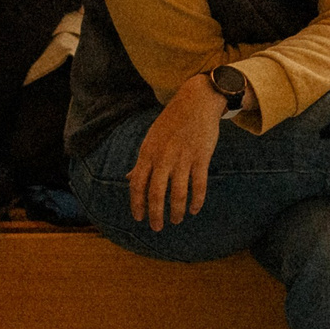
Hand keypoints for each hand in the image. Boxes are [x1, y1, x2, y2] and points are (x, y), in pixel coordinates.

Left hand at [127, 75, 227, 230]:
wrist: (196, 101)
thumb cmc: (171, 121)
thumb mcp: (151, 139)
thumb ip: (141, 161)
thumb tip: (128, 178)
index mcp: (148, 153)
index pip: (137, 184)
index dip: (137, 203)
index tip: (139, 217)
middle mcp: (163, 157)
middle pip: (156, 193)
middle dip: (155, 214)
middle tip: (157, 227)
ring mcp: (183, 158)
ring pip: (178, 193)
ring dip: (177, 211)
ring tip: (177, 220)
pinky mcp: (201, 157)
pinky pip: (199, 185)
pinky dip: (197, 200)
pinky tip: (195, 209)